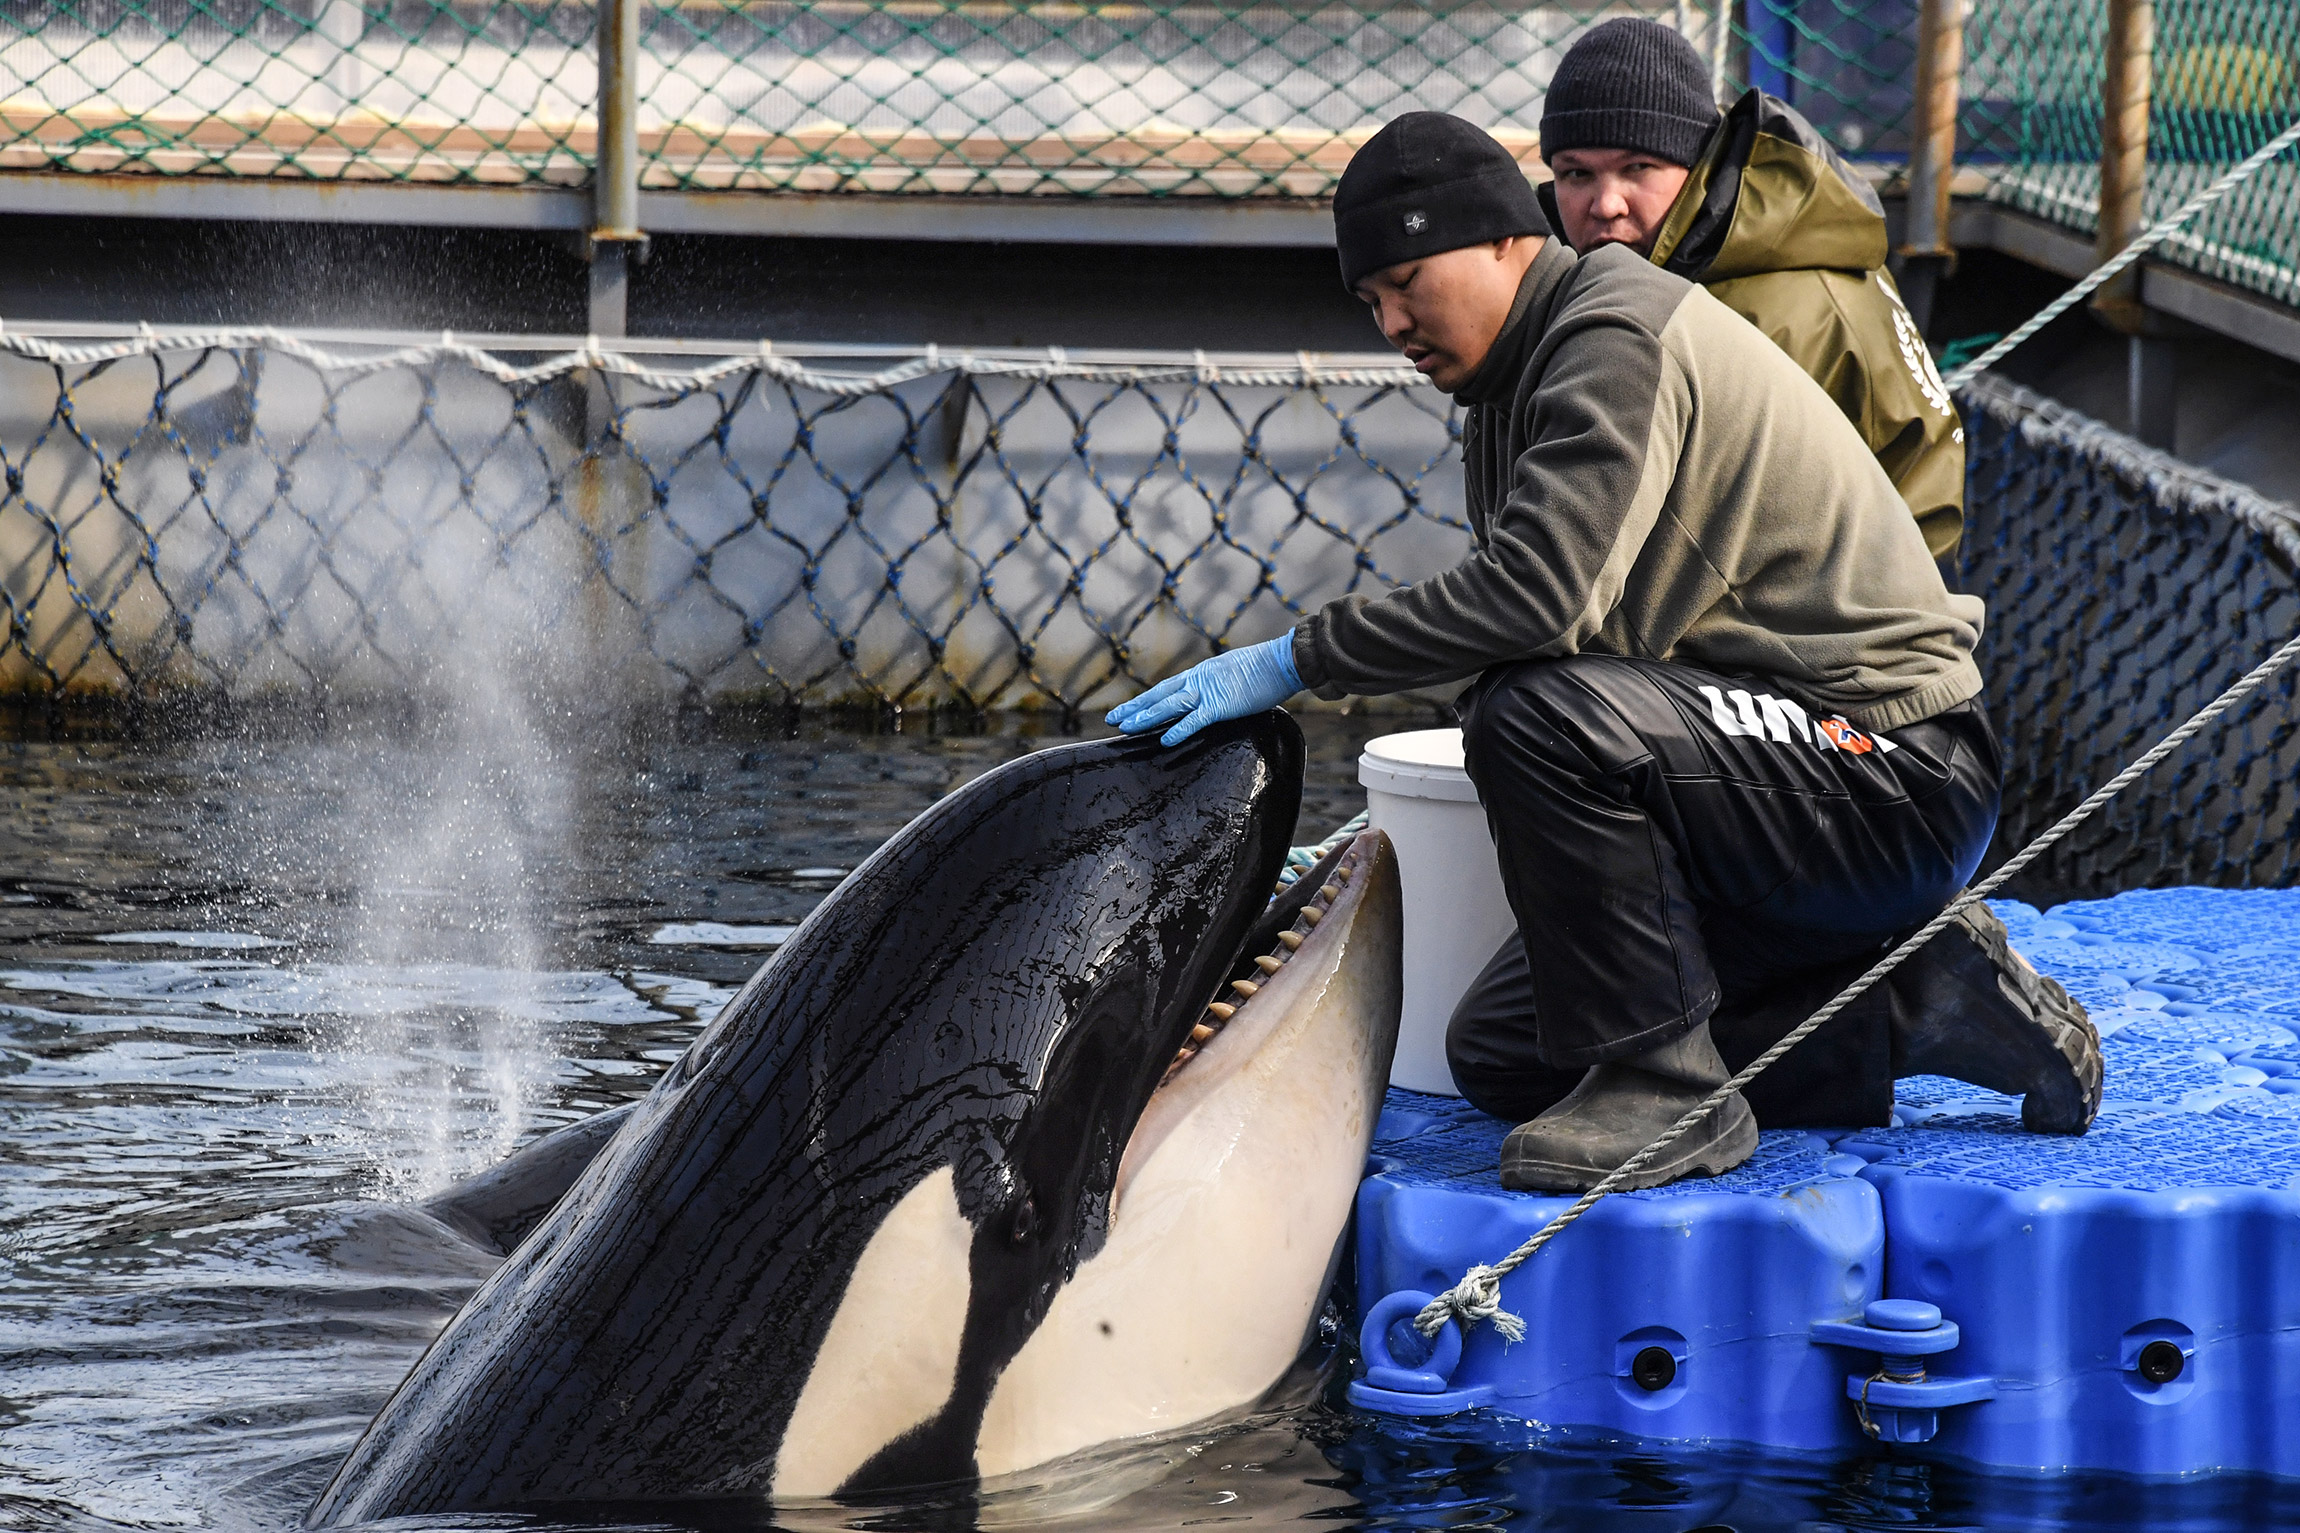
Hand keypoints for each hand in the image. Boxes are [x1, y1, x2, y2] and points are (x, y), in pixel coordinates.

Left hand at [1105, 637, 1302, 746]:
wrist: (1284, 661)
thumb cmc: (1266, 669)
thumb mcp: (1234, 674)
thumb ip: (1220, 686)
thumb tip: (1218, 696)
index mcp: (1202, 674)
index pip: (1167, 688)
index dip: (1145, 699)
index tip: (1128, 709)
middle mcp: (1199, 680)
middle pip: (1159, 696)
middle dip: (1135, 708)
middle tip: (1112, 719)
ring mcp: (1209, 691)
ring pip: (1169, 706)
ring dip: (1146, 716)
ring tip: (1125, 727)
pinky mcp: (1222, 704)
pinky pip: (1196, 719)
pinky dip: (1180, 729)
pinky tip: (1164, 739)